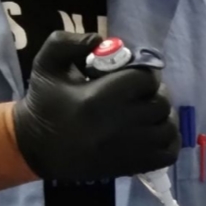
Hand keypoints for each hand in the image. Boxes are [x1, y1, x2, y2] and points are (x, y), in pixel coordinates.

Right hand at [10, 32, 178, 181]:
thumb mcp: (46, 65)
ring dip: (164, 115)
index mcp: (98, 99)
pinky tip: (154, 130)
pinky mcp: (131, 166)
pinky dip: (169, 140)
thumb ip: (67, 42)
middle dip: (154, 92)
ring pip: (168, 128)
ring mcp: (127, 149)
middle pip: (160, 102)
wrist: (36, 149)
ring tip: (148, 110)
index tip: (132, 74)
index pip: (145, 79)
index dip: (144, 72)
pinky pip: (168, 153)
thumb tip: (99, 39)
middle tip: (141, 91)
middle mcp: (117, 125)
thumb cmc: (44, 104)